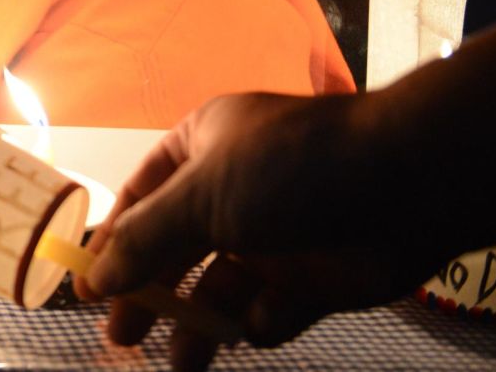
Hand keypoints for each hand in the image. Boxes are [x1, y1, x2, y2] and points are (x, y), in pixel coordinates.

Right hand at [77, 92, 444, 371]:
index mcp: (202, 146)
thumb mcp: (199, 197)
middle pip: (176, 249)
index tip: (89, 285)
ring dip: (201, 323)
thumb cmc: (289, 171)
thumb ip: (144, 241)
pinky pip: (273, 310)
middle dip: (151, 293)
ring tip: (183, 364)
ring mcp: (275, 234)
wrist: (406, 186)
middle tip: (124, 339)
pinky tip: (261, 325)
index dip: (114, 239)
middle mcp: (233, 189)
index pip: (141, 195)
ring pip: (221, 288)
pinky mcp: (313, 277)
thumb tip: (94, 278)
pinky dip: (263, 323)